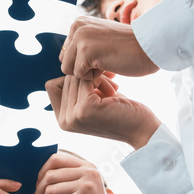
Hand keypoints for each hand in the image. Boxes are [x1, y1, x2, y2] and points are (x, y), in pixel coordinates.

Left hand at [34, 153, 113, 193]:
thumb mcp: (81, 188)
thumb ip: (66, 177)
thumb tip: (37, 175)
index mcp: (88, 166)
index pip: (55, 159)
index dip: (41, 172)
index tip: (39, 187)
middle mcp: (89, 173)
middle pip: (49, 175)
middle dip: (39, 192)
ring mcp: (86, 186)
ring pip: (50, 190)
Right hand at [46, 74, 160, 149]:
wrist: (141, 130)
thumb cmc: (118, 112)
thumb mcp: (92, 99)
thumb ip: (76, 88)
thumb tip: (67, 63)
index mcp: (62, 119)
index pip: (52, 85)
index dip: (70, 78)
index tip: (91, 82)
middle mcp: (64, 121)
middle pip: (64, 79)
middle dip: (86, 76)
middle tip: (107, 85)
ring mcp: (73, 116)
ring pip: (75, 78)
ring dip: (95, 77)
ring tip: (111, 89)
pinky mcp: (85, 109)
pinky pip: (86, 80)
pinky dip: (101, 80)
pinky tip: (113, 91)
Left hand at [61, 16, 158, 79]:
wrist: (151, 46)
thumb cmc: (129, 48)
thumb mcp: (101, 40)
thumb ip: (84, 46)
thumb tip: (64, 61)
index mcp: (78, 23)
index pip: (67, 54)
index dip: (83, 64)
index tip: (102, 61)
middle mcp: (76, 27)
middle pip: (65, 62)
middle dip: (84, 70)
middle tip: (106, 65)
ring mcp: (80, 37)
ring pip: (70, 70)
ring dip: (89, 74)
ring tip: (108, 64)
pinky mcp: (86, 50)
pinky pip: (80, 75)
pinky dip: (96, 77)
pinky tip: (111, 66)